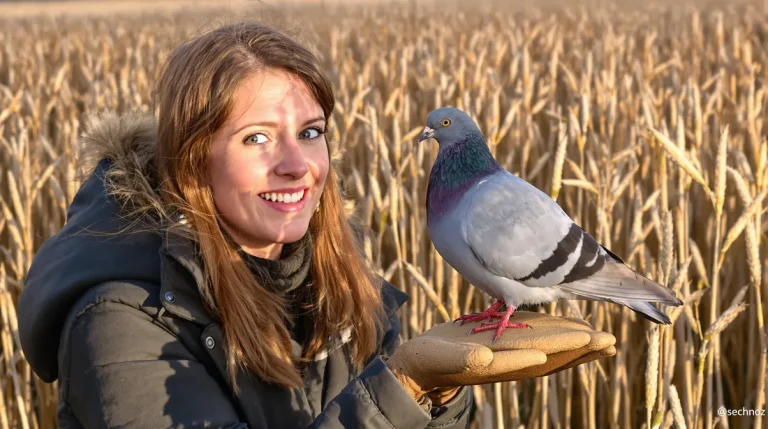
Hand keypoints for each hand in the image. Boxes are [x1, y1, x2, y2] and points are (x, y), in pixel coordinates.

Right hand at [385, 311, 615, 400]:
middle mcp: (511, 361)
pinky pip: (536, 340)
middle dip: (581, 348)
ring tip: (601, 340)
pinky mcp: (504, 345)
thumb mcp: (444, 358)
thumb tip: (489, 357)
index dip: (563, 346)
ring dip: (576, 345)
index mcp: (499, 364)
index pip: (538, 353)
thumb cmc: (429, 362)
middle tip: (609, 341)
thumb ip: (466, 358)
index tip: (587, 339)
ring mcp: (510, 355)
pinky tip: (567, 330)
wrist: (418, 367)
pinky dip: (556, 335)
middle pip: (553, 354)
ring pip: (550, 349)